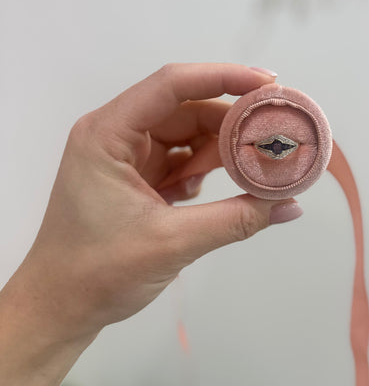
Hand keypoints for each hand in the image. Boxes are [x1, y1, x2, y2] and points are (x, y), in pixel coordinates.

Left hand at [7, 63, 302, 347]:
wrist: (60, 307)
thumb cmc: (96, 272)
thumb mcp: (172, 242)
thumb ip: (235, 220)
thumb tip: (290, 204)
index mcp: (108, 134)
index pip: (172, 85)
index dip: (222, 77)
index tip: (268, 84)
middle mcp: (116, 135)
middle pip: (186, 109)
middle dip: (230, 123)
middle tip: (275, 136)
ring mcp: (127, 157)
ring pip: (187, 135)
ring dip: (219, 152)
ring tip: (252, 169)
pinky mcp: (138, 178)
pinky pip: (181, 159)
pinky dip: (204, 171)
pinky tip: (215, 192)